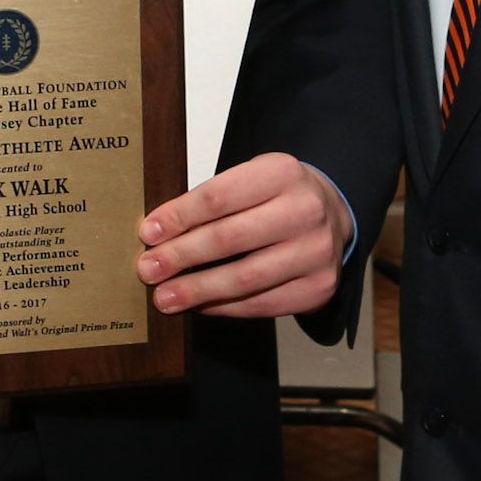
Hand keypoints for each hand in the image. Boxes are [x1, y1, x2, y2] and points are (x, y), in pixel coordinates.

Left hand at [136, 153, 352, 319]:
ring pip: (244, 278)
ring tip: (165, 297)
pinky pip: (262, 304)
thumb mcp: (250, 179)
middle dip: (181, 257)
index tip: (148, 233)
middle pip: (229, 239)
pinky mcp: (318, 287)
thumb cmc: (278, 196)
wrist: (333, 213)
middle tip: (147, 270)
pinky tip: (201, 305)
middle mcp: (305, 210)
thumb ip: (211, 202)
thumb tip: (158, 235)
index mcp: (282, 173)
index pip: (218, 197)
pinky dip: (224, 307)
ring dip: (197, 290)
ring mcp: (316, 252)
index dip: (179, 217)